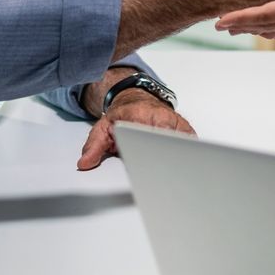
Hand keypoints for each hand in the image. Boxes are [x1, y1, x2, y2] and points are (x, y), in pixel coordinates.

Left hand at [77, 91, 196, 170]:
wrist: (137, 100)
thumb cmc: (123, 114)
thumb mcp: (102, 128)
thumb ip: (93, 146)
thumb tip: (85, 163)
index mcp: (140, 115)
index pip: (146, 136)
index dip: (146, 154)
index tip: (144, 166)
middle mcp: (161, 117)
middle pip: (166, 144)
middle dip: (159, 161)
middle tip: (153, 174)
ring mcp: (176, 123)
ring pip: (181, 147)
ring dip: (172, 159)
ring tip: (165, 169)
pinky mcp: (187, 130)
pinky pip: (189, 146)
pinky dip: (183, 156)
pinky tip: (176, 163)